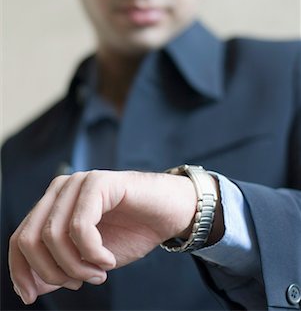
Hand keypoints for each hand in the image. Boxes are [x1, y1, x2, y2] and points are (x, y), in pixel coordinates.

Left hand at [9, 170, 196, 304]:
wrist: (168, 214)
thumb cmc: (131, 232)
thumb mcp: (88, 259)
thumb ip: (58, 268)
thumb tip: (28, 288)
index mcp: (54, 205)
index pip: (20, 238)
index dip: (20, 271)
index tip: (30, 297)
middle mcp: (60, 189)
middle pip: (30, 238)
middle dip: (51, 271)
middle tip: (80, 282)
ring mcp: (78, 183)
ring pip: (53, 235)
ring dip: (76, 266)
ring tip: (99, 272)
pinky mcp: (98, 182)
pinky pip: (80, 227)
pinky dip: (93, 252)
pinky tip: (109, 259)